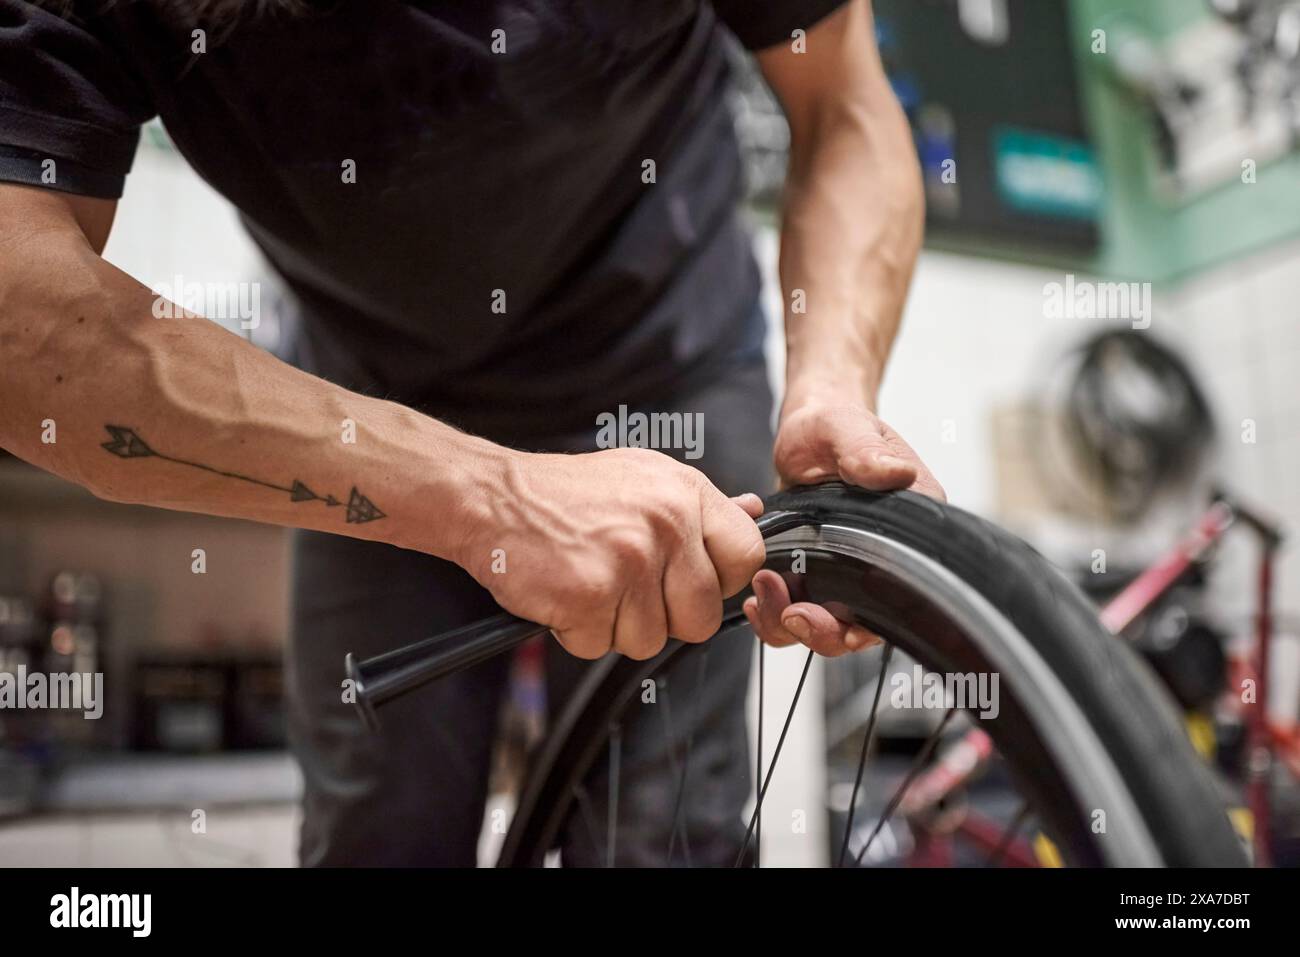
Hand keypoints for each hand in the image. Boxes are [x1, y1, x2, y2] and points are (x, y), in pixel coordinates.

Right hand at [460, 447, 766, 660]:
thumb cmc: (566, 493)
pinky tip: (564, 594)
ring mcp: (629, 560)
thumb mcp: (644, 478)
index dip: (722, 582)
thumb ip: (701, 506)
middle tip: (626, 591)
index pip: (746, 555)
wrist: (492, 496)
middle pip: (702, 616)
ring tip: (590, 584)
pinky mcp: (590, 594)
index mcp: (685, 492)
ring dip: (614, 627)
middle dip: (665, 618)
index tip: (691, 581)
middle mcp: (665, 523)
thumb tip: (755, 515)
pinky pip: (599, 646)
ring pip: (650, 640)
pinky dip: (577, 632)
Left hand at [744, 396, 944, 656]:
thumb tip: (892, 472)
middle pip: (864, 625)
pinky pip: (802, 611)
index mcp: (911, 528)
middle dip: (822, 631)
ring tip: (761, 597)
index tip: (821, 609)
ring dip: (792, 625)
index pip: (904, 594)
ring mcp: (850, 571)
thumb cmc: (835, 425)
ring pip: (830, 626)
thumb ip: (865, 452)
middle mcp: (886, 559)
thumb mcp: (848, 429)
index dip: (865, 618)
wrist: (807, 428)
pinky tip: (755, 599)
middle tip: (787, 611)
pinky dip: (776, 615)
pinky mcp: (818, 573)